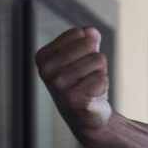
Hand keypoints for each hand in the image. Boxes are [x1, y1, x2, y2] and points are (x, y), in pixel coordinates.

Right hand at [34, 27, 113, 147]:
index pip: (79, 33)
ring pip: (98, 60)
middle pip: (89, 44)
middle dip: (96, 60)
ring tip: (89, 86)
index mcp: (43, 57)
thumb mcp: (86, 56)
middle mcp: (46, 70)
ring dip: (100, 73)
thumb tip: (90, 31)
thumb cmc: (85, 82)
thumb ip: (88, 39)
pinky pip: (101, 78)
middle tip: (87, 76)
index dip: (88, 47)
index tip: (80, 64)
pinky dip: (103, 86)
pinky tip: (93, 95)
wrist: (88, 116)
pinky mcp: (72, 98)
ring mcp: (57, 84)